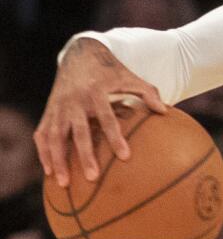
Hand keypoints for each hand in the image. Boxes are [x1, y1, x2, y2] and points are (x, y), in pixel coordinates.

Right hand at [33, 38, 166, 187]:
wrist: (81, 55)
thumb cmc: (111, 71)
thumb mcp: (131, 77)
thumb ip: (149, 93)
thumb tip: (164, 111)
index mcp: (96, 92)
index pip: (107, 119)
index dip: (115, 138)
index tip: (125, 157)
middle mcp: (74, 101)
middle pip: (79, 132)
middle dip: (84, 155)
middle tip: (92, 178)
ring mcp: (58, 107)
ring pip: (54, 136)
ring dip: (58, 160)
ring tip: (64, 183)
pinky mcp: (48, 111)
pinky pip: (42, 135)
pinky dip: (43, 153)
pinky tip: (49, 171)